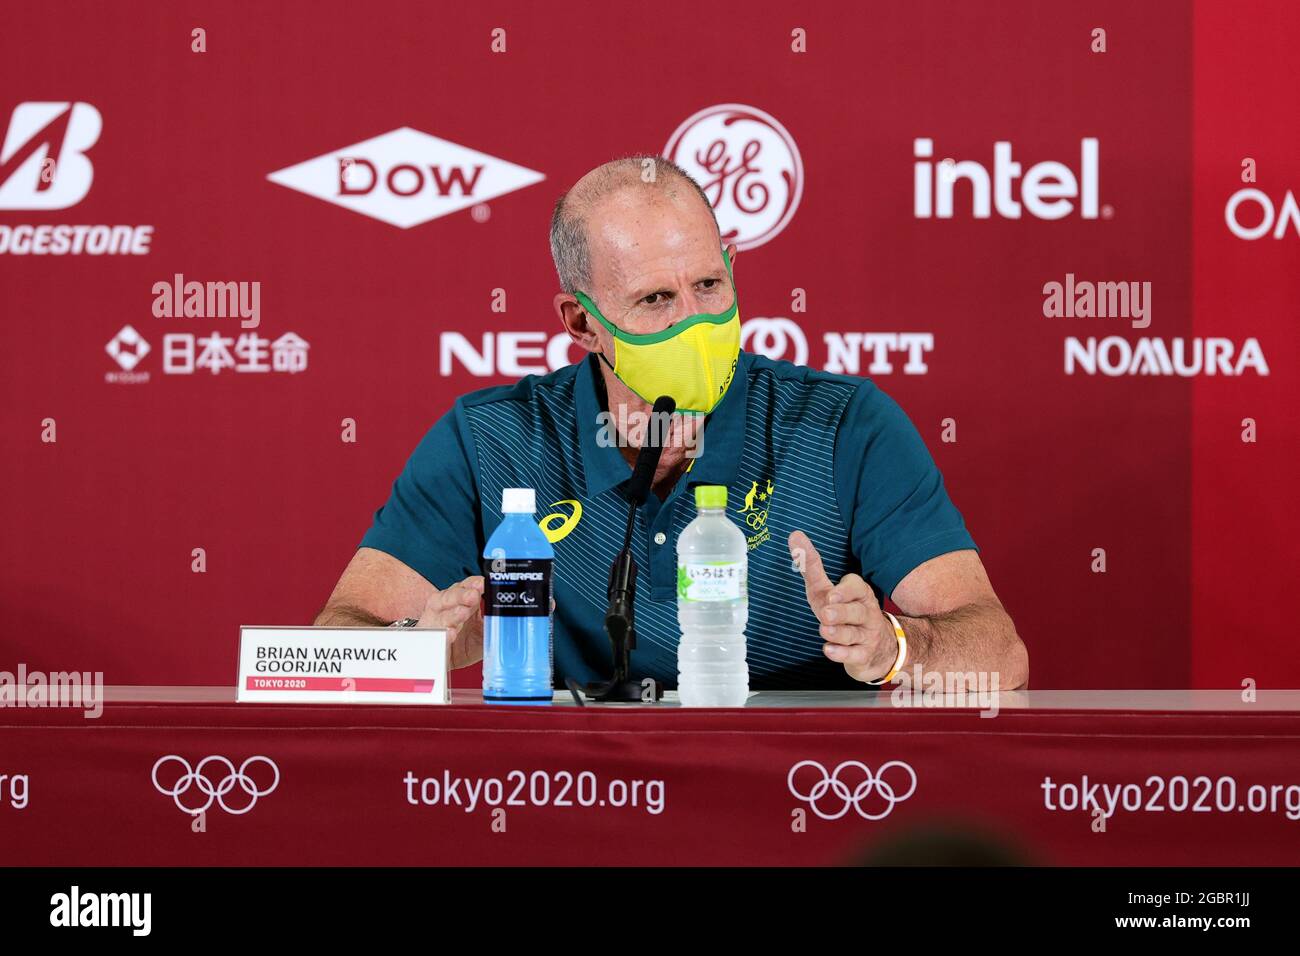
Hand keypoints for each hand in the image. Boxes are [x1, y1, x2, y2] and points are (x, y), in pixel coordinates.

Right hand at [417, 575, 484, 669]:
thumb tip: (510, 618)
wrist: (443, 658)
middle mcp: (445, 606)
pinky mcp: (430, 639)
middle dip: (462, 595)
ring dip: (453, 613)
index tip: (483, 583)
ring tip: (463, 613)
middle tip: (473, 596)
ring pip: (442, 613)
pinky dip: (444, 635)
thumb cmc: (463, 641)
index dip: (474, 584)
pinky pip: (436, 636)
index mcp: (459, 600)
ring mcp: (435, 622)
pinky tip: (451, 634)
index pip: (467, 586)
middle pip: (451, 596)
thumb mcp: (482, 631)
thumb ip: (492, 622)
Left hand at [788, 530, 898, 683]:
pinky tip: (829, 650)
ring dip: (838, 633)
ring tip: (824, 630)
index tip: (832, 594)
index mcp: (858, 594)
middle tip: (826, 613)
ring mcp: (866, 635)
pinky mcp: (863, 655)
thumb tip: (794, 534)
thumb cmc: (845, 612)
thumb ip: (811, 565)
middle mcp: (866, 613)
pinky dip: (841, 653)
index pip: (857, 588)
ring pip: (854, 634)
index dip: (846, 591)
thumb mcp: (826, 589)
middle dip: (842, 612)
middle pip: (857, 612)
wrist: (877, 647)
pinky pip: (854, 655)